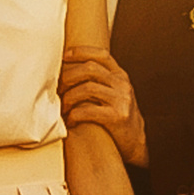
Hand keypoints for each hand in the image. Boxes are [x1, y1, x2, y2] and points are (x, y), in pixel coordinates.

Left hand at [60, 46, 148, 166]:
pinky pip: (87, 110)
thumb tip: (67, 72)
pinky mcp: (117, 116)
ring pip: (87, 88)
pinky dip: (74, 115)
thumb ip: (99, 81)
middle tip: (57, 89)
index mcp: (120, 76)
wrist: (136, 142)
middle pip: (90, 69)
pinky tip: (71, 121)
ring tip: (63, 108)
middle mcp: (122, 84)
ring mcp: (121, 100)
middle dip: (68, 76)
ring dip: (69, 98)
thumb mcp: (113, 94)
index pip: (101, 55)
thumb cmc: (117, 117)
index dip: (81, 52)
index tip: (64, 56)